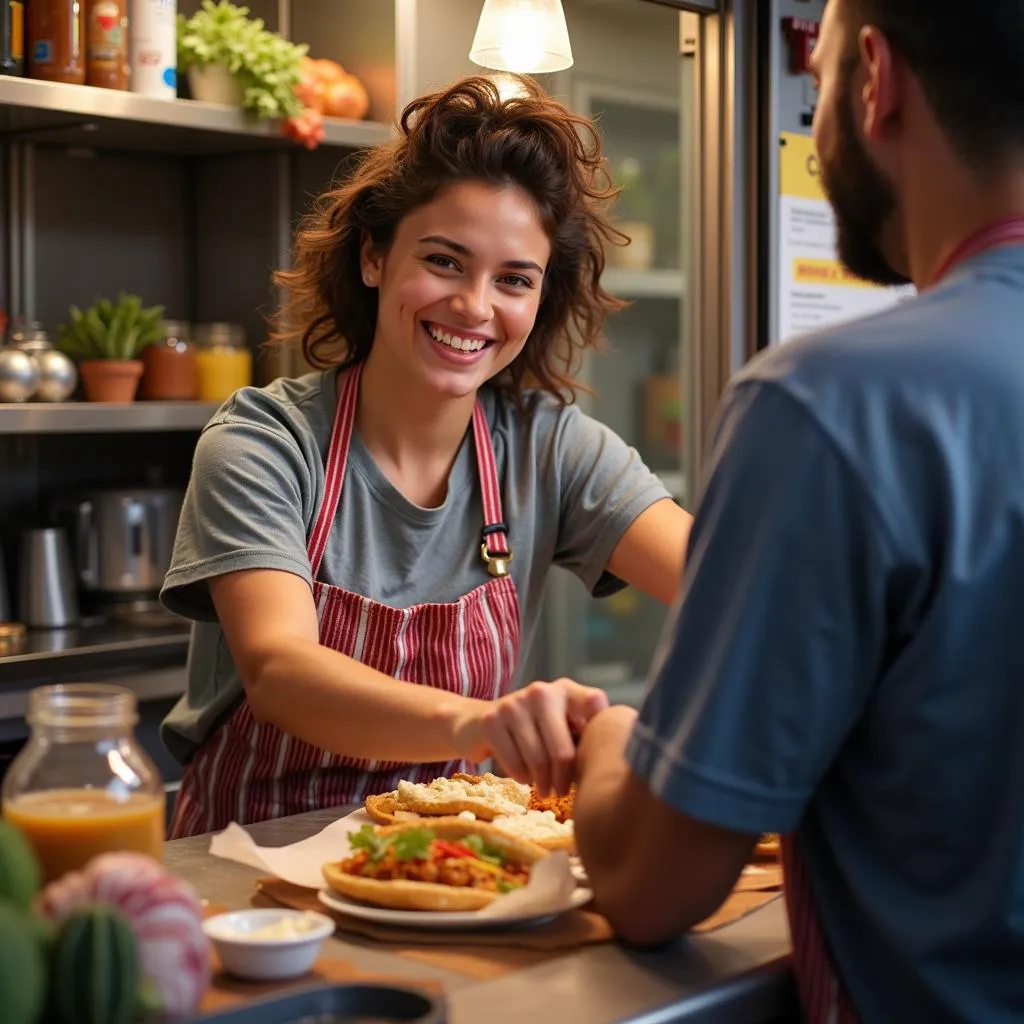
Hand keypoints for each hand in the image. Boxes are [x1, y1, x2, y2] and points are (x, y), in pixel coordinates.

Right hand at [453, 679, 609, 796]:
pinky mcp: (491, 720)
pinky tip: (525, 777)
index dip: (599, 733)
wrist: (480, 724)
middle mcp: (542, 691)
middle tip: (562, 792)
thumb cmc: (535, 732)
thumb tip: (612, 765)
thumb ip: (585, 736)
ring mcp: (514, 703)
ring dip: (542, 782)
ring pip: (537, 759)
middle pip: (563, 749)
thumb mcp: (562, 726)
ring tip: (545, 789)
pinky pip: (513, 763)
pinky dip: (521, 776)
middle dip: (564, 778)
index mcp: (567, 690)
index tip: (597, 758)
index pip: (594, 704)